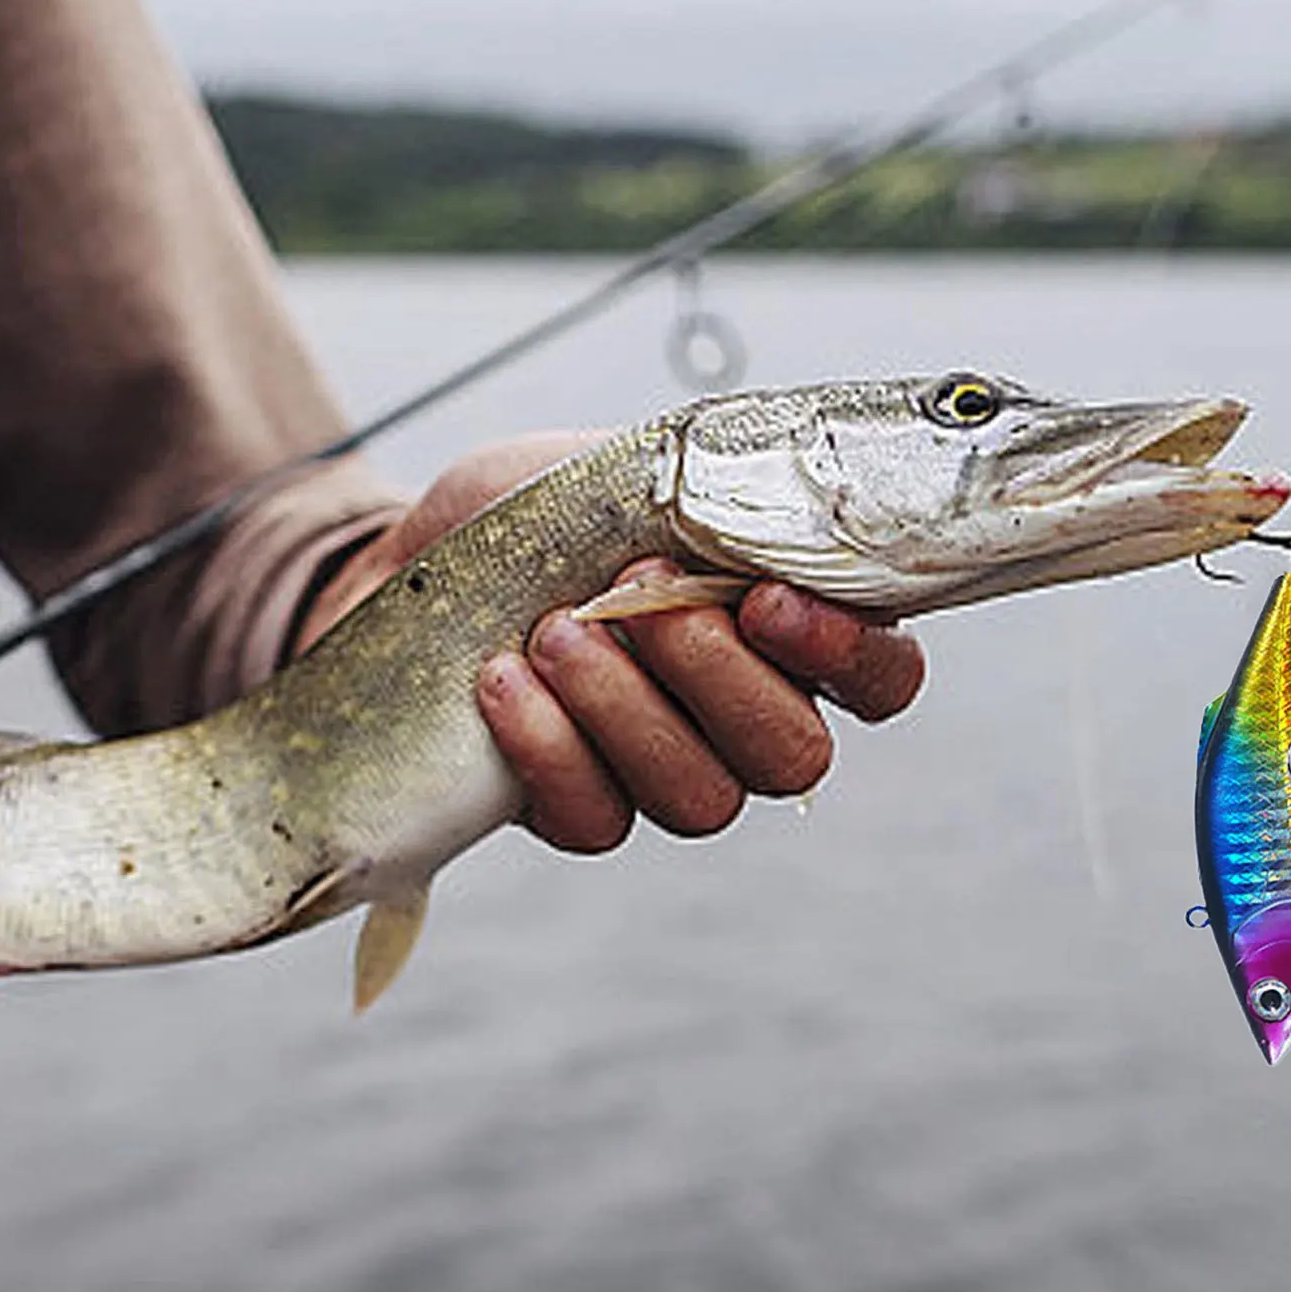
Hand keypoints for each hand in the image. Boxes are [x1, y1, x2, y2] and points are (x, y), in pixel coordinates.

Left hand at [297, 432, 925, 851]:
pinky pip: (597, 821)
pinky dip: (550, 748)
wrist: (410, 563)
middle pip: (793, 756)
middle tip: (638, 593)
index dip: (847, 657)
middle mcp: (740, 720)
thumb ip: (716, 494)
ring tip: (554, 631)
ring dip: (627, 710)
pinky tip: (502, 679)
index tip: (761, 599)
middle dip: (716, 676)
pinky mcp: (576, 809)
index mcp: (782, 634)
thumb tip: (772, 497)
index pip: (880, 679)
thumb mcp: (630, 470)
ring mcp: (661, 774)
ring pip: (701, 799)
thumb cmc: (537, 513)